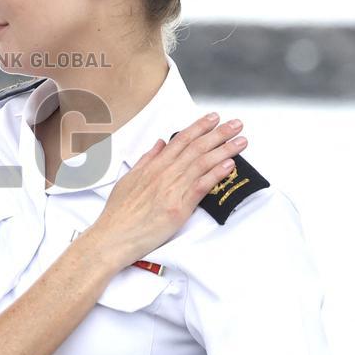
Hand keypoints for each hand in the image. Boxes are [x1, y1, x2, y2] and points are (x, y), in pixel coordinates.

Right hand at [90, 113, 245, 263]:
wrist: (113, 236)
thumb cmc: (119, 213)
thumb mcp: (128, 179)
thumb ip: (146, 160)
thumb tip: (158, 144)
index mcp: (153, 166)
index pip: (180, 140)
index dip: (199, 127)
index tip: (213, 118)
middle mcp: (164, 174)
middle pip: (196, 148)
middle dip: (218, 133)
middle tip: (235, 124)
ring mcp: (172, 189)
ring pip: (202, 163)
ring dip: (224, 150)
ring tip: (240, 141)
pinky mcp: (178, 207)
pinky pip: (201, 186)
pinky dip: (216, 173)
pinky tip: (229, 165)